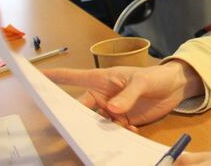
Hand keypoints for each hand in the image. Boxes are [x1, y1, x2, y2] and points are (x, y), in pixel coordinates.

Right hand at [44, 61, 204, 130]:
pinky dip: (119, 134)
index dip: (54, 78)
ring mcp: (112, 110)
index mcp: (102, 80)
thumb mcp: (143, 82)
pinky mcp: (123, 121)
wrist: (175, 88)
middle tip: (65, 131)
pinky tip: (131, 129)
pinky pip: (113, 132)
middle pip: (80, 110)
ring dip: (100, 130)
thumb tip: (113, 109)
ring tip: (110, 131)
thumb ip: (128, 95)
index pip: (73, 77)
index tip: (35, 77)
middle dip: (72, 120)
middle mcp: (102, 96)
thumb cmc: (156, 76)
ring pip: (96, 124)